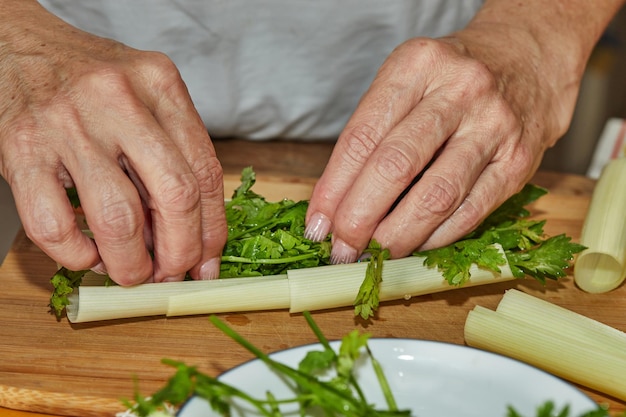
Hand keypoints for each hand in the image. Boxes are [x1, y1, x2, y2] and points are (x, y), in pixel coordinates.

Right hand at [0, 1, 226, 283]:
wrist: (17, 46)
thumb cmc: (91, 81)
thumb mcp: (146, 99)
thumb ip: (173, 156)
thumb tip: (192, 235)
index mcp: (160, 85)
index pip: (206, 172)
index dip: (211, 229)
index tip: (208, 260)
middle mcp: (119, 100)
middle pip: (174, 196)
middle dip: (181, 252)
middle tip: (172, 273)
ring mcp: (68, 124)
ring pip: (118, 218)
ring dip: (131, 263)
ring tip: (132, 272)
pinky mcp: (21, 149)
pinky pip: (54, 225)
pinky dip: (75, 256)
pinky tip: (87, 255)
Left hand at [305, 18, 589, 262]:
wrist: (529, 60)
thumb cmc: (451, 80)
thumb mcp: (406, 82)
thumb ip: (372, 134)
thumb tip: (335, 204)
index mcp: (417, 65)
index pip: (362, 136)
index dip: (333, 188)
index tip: (317, 224)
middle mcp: (459, 91)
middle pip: (396, 166)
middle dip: (359, 218)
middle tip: (341, 248)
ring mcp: (495, 126)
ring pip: (436, 196)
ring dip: (396, 236)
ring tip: (374, 255)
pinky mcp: (519, 162)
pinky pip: (471, 212)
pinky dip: (436, 238)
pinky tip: (414, 247)